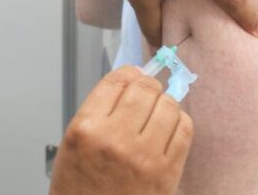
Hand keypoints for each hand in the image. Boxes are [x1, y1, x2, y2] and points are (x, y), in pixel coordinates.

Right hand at [50, 66, 193, 194]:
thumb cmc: (80, 186)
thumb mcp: (73, 142)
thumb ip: (99, 110)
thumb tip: (131, 81)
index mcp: (86, 128)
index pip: (116, 80)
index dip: (129, 73)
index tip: (133, 76)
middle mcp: (115, 139)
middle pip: (145, 88)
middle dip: (148, 86)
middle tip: (146, 94)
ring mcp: (144, 156)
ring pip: (169, 105)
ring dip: (165, 104)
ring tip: (156, 114)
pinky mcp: (166, 172)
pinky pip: (184, 129)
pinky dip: (179, 123)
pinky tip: (168, 129)